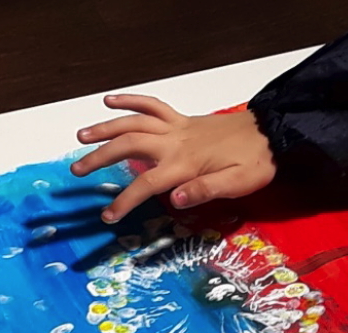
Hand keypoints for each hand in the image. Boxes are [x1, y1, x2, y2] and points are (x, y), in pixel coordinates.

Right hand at [71, 94, 275, 222]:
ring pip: (133, 123)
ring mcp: (177, 128)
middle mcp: (175, 143)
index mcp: (185, 164)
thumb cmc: (255, 163)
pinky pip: (152, 105)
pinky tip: (110, 100)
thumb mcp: (237, 185)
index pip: (146, 184)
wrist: (270, 133)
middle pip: (128, 146)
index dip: (124, 200)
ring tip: (81, 136)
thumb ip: (205, 190)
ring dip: (105, 128)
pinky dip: (130, 101)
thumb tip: (175, 200)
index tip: (107, 215)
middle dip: (100, 158)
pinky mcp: (183, 119)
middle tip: (76, 170)